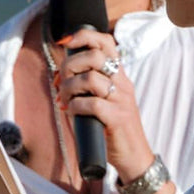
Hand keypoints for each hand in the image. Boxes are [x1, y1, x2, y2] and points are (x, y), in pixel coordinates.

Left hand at [53, 30, 154, 181]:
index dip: (84, 36)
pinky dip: (74, 107)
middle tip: (62, 82)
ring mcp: (121, 100)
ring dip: (69, 88)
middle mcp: (123, 83)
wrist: (134, 157)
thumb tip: (59, 77)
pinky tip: (72, 113)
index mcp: (119, 75)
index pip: (106, 42)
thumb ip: (88, 85)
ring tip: (65, 100)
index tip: (65, 43)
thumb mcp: (104, 100)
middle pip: (94, 56)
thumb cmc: (112, 128)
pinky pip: (90, 104)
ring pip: (90, 79)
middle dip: (70, 65)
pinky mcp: (117, 118)